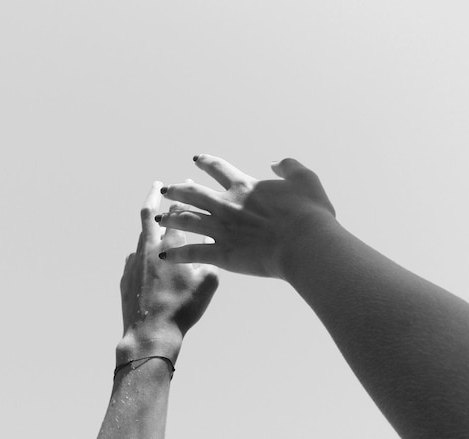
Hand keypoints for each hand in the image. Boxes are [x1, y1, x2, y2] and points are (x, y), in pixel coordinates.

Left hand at [119, 181, 218, 360]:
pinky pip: (134, 257)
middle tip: (157, 185)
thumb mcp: (208, 280)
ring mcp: (134, 261)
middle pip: (149, 213)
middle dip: (153, 195)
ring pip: (141, 236)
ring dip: (150, 226)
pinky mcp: (126, 276)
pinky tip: (148, 257)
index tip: (187, 184)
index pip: (178, 212)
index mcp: (172, 245)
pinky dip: (143, 252)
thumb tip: (210, 238)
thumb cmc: (184, 308)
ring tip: (157, 223)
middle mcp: (149, 248)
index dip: (184, 196)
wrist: (151, 332)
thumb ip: (210, 255)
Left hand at [158, 155, 335, 278]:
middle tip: (166, 190)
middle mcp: (227, 205)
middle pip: (192, 194)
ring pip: (186, 220)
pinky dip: (176, 254)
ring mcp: (222, 229)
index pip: (219, 168)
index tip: (196, 159)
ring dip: (170, 218)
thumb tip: (275, 162)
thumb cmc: (309, 214)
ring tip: (159, 218)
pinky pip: (192, 252)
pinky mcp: (222, 254)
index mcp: (244, 186)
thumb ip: (289, 166)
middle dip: (177, 190)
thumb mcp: (305, 179)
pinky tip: (164, 255)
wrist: (304, 244)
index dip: (206, 162)